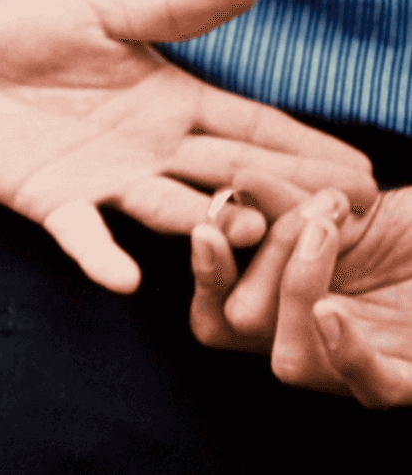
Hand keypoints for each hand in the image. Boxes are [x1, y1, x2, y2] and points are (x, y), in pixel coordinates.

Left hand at [0, 0, 376, 292]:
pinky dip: (103, 256)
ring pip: (173, 208)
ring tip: (255, 233)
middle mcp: (150, 148)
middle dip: (289, 194)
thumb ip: (171, 9)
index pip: (252, 127)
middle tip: (349, 219)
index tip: (363, 173)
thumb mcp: (102, 9)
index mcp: (172, 100)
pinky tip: (127, 278)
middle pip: (232, 174)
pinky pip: (83, 235)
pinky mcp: (52, 202)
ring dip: (211, 223)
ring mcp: (104, 180)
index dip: (305, 147)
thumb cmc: (24, 29)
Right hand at [191, 176, 411, 406]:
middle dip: (262, 257)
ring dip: (295, 290)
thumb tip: (236, 183)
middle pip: (240, 327)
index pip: (216, 307)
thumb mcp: (350, 202)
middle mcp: (315, 340)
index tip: (210, 226)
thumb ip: (291, 199)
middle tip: (309, 210)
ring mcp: (365, 363)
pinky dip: (342, 350)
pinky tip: (331, 311)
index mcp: (289, 302)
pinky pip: (366, 386)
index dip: (203, 274)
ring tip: (323, 233)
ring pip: (288, 362)